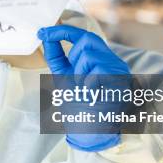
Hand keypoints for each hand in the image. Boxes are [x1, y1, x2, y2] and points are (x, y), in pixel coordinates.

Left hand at [38, 25, 130, 151]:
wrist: (92, 131)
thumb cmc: (79, 106)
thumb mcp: (63, 77)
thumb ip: (56, 57)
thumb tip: (45, 36)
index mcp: (97, 59)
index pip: (81, 35)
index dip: (60, 31)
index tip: (41, 32)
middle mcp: (110, 60)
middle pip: (87, 39)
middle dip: (72, 55)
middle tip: (71, 75)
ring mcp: (118, 68)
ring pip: (89, 55)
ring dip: (79, 75)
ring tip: (84, 91)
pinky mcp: (121, 79)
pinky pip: (97, 71)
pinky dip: (88, 84)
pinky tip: (91, 95)